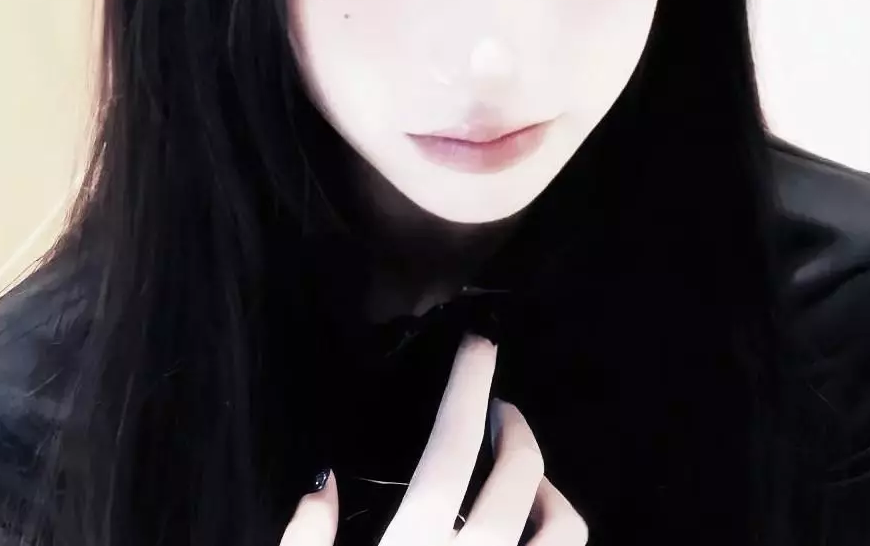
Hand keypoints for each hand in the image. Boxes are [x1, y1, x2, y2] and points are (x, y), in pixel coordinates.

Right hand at [279, 333, 587, 544]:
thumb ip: (306, 543)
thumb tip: (320, 479)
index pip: (452, 447)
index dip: (469, 385)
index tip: (482, 344)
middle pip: (519, 472)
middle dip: (514, 428)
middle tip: (499, 413)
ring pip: (563, 526)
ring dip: (548, 489)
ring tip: (524, 479)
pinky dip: (553, 531)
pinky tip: (528, 530)